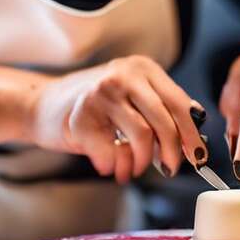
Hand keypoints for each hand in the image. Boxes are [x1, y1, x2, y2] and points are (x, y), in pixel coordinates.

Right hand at [28, 55, 208, 183]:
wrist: (41, 105)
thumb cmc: (91, 107)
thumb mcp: (131, 99)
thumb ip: (160, 111)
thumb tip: (194, 139)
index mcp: (142, 69)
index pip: (179, 102)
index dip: (191, 134)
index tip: (198, 157)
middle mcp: (124, 75)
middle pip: (164, 120)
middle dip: (171, 152)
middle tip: (169, 169)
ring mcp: (101, 93)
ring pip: (142, 135)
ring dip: (141, 162)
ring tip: (132, 170)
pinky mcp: (82, 115)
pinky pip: (111, 150)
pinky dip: (113, 165)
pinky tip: (108, 166)